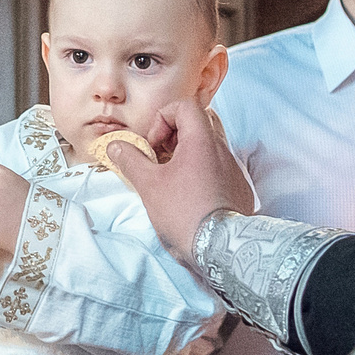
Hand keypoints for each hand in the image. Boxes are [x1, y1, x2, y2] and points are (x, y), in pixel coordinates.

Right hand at [119, 100, 254, 271]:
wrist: (222, 249)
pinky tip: (189, 195)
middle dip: (174, 135)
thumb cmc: (184, 213)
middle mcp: (222, 149)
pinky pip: (218, 167)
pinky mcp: (238, 187)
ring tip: (170, 178)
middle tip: (160, 157)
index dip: (163, 119)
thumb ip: (131, 160)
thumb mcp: (149, 186)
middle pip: (198, 123)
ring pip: (208, 146)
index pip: (185, 106)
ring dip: (186, 154)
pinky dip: (200, 171)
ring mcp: (234, 168)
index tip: (153, 146)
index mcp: (202, 140)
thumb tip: (115, 145)